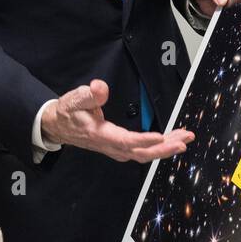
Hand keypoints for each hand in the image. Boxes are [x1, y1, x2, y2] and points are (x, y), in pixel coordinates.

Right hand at [40, 80, 193, 162]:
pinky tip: (168, 141)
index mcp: (101, 135)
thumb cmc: (67, 113)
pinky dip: (156, 148)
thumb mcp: (74, 99)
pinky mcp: (117, 147)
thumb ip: (89, 95)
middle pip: (140, 153)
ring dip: (164, 148)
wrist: (57, 126)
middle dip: (164, 149)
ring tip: (183, 139)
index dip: (144, 140)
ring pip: (143, 154)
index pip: (126, 141)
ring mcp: (114, 148)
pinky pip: (140, 151)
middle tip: (183, 141)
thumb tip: (100, 87)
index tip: (161, 136)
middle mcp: (110, 145)